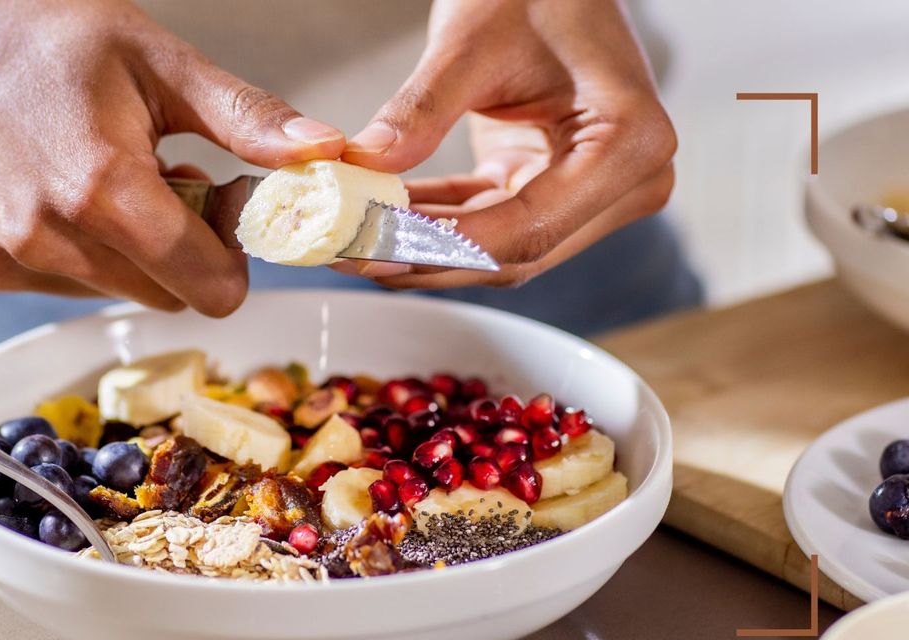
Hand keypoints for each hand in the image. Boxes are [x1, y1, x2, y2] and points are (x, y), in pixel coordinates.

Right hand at [0, 0, 344, 314]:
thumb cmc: (56, 39)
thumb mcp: (163, 64)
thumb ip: (248, 120)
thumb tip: (325, 153)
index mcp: (102, 189)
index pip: (206, 287)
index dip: (228, 260)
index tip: (217, 215)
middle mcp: (43, 236)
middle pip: (161, 296)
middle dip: (176, 253)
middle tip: (158, 184)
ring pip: (106, 294)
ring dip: (118, 254)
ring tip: (96, 182)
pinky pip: (49, 288)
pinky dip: (63, 255)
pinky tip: (47, 196)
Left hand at [338, 0, 675, 288]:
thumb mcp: (473, 43)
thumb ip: (420, 109)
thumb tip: (366, 165)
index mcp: (630, 144)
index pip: (529, 226)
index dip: (445, 246)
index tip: (377, 246)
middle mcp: (627, 182)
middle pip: (516, 252)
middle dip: (426, 256)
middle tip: (349, 252)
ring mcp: (597, 193)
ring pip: (498, 250)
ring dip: (424, 247)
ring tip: (352, 239)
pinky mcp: (557, 190)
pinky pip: (489, 223)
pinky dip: (435, 224)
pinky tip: (380, 218)